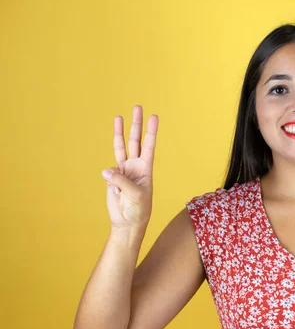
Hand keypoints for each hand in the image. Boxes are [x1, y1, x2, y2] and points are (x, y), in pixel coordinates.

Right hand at [101, 105, 158, 228]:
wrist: (128, 221)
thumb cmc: (138, 208)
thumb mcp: (135, 195)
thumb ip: (121, 181)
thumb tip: (106, 170)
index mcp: (146, 168)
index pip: (149, 146)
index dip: (151, 132)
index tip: (154, 117)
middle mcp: (135, 165)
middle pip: (135, 140)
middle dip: (136, 124)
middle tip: (138, 107)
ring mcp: (123, 169)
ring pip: (120, 147)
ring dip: (119, 132)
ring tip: (118, 116)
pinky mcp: (111, 177)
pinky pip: (108, 172)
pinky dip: (110, 179)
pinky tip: (116, 190)